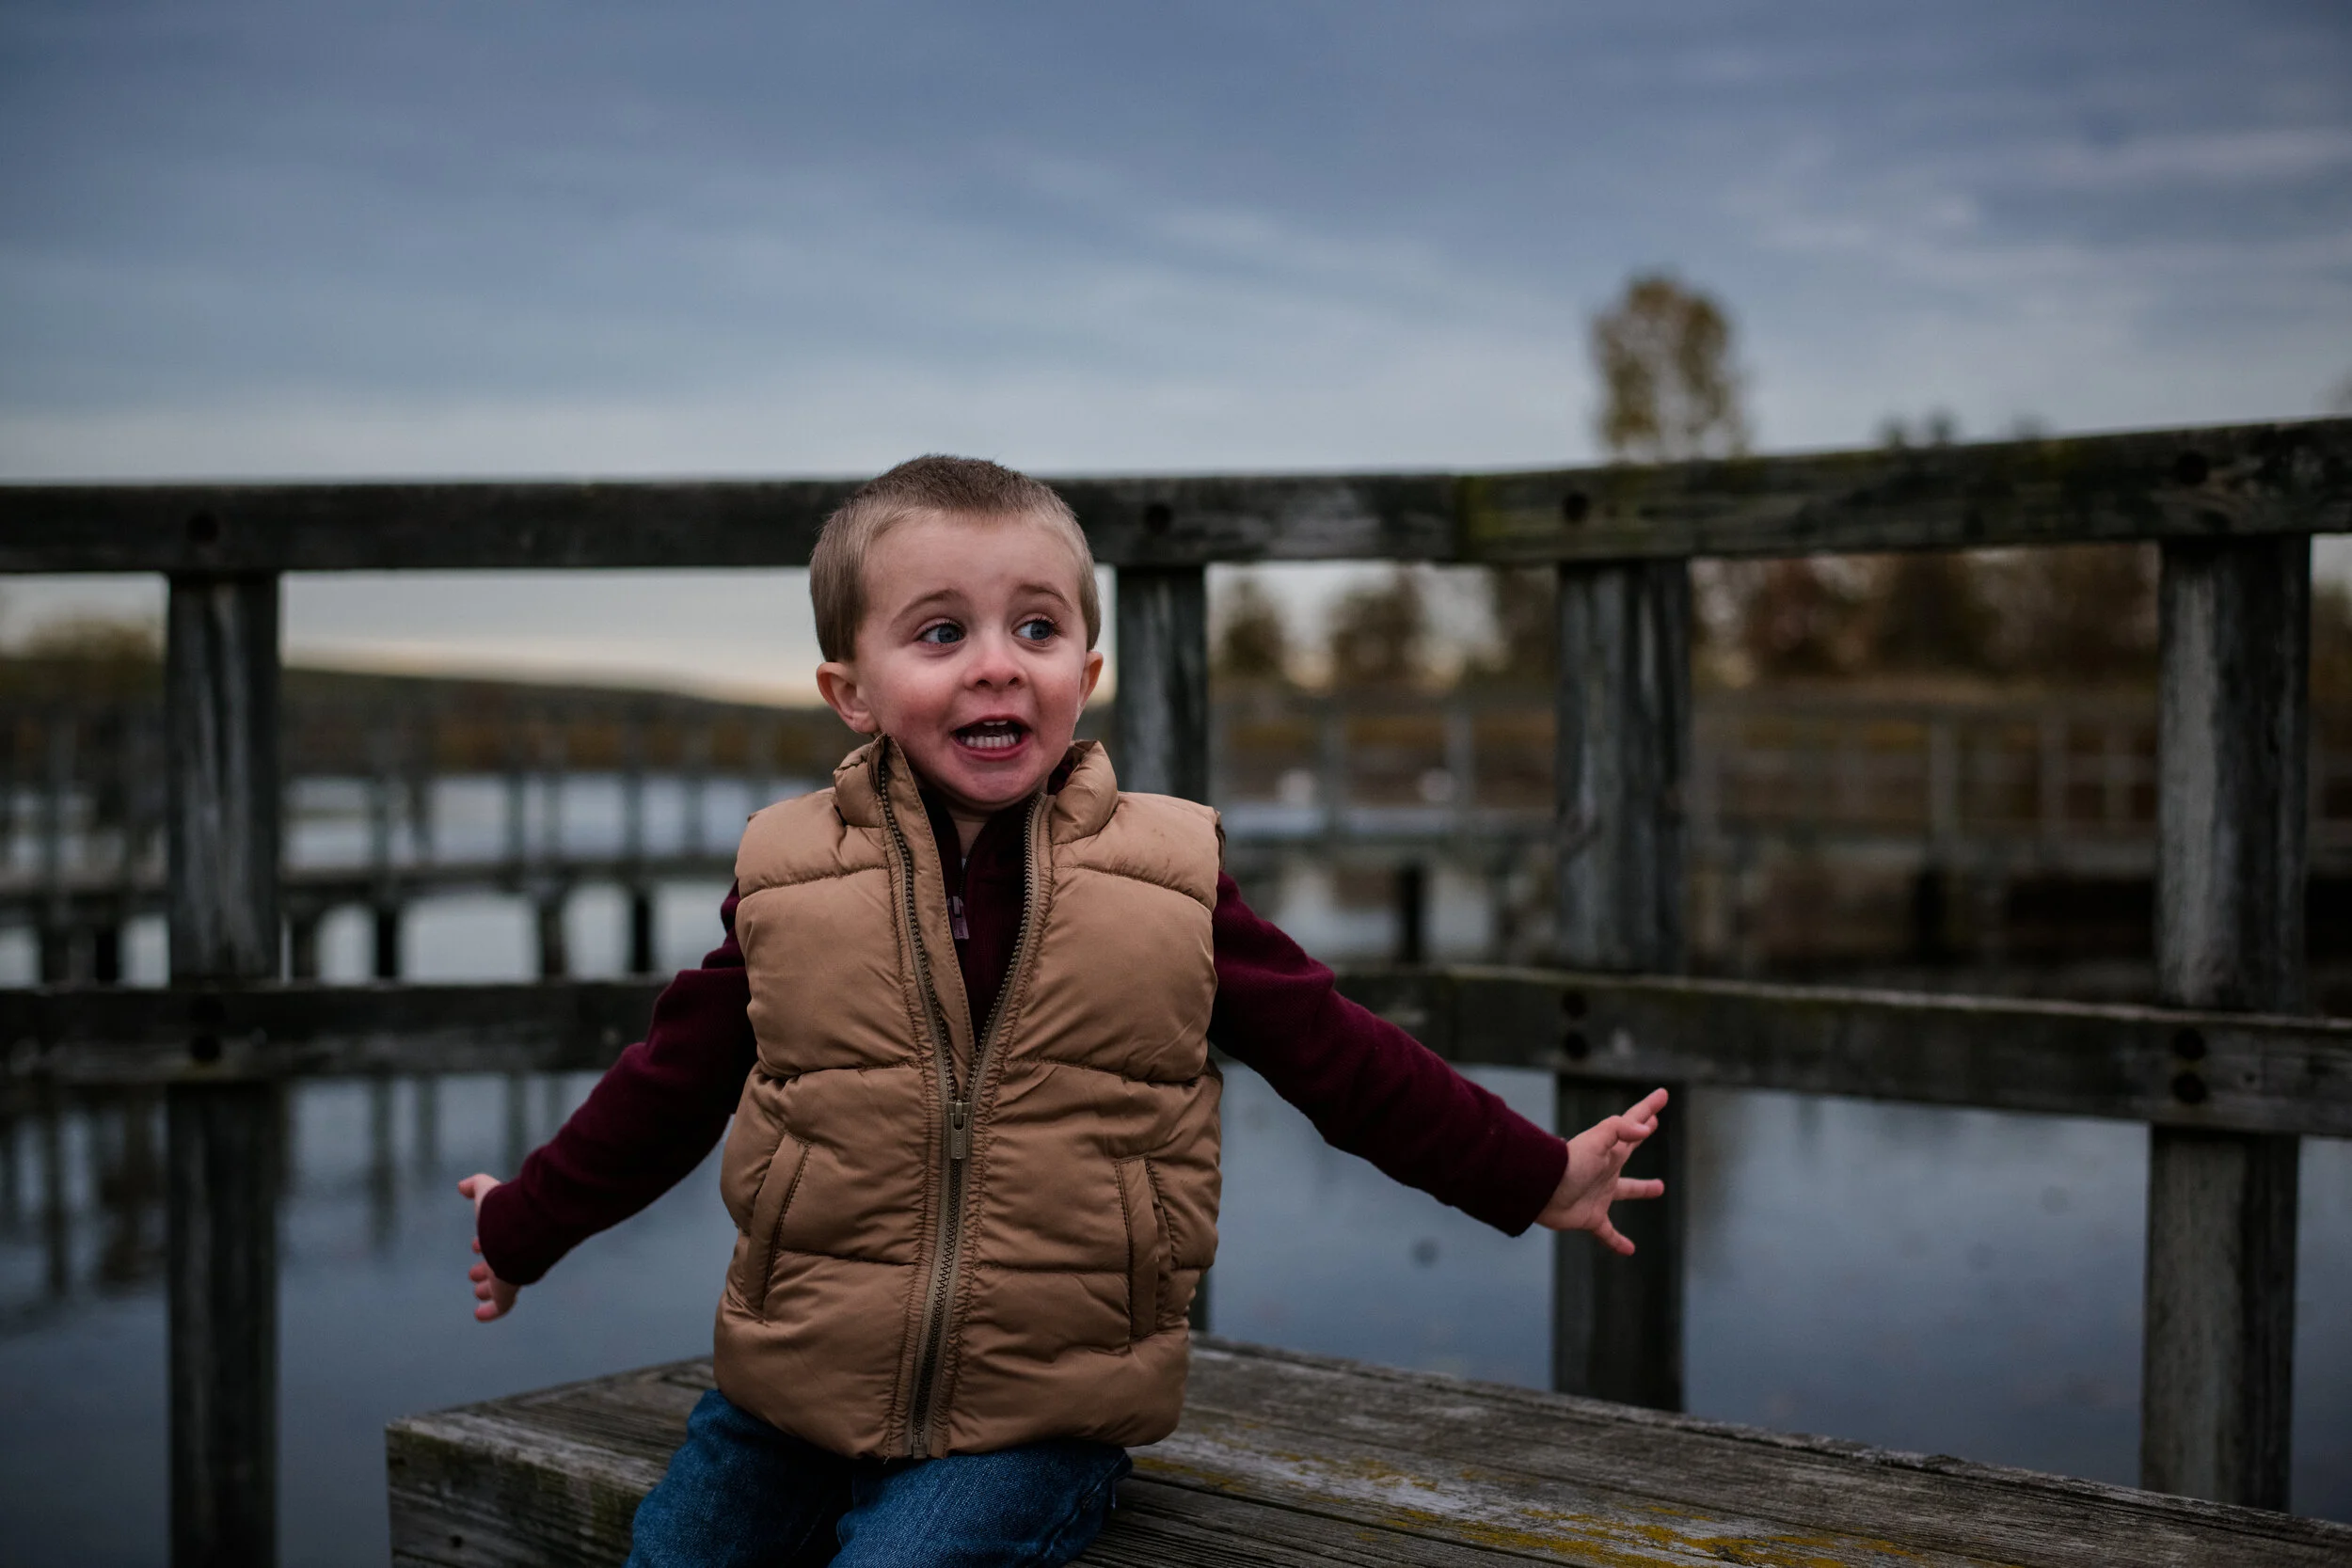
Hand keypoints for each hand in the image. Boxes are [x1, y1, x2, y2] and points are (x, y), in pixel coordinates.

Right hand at [457, 1173, 520, 1321]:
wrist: (521, 1232)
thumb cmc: (505, 1211)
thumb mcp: (488, 1193)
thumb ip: (477, 1185)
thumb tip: (462, 1186)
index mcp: (510, 1233)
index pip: (499, 1240)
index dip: (486, 1242)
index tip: (475, 1244)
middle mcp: (515, 1254)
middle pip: (502, 1264)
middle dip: (488, 1267)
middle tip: (475, 1273)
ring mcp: (512, 1274)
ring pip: (501, 1285)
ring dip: (489, 1287)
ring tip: (477, 1288)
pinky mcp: (508, 1292)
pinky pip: (501, 1307)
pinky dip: (490, 1312)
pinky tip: (479, 1315)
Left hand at [1535, 1088, 1667, 1254]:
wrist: (1540, 1191)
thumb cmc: (1567, 1164)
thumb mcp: (1596, 1140)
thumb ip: (1620, 1129)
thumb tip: (1645, 1128)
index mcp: (1609, 1149)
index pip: (1633, 1123)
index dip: (1648, 1109)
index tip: (1662, 1095)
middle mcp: (1605, 1169)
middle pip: (1628, 1149)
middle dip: (1640, 1136)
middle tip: (1653, 1125)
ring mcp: (1599, 1193)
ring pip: (1625, 1190)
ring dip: (1642, 1188)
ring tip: (1659, 1187)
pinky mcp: (1591, 1217)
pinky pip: (1608, 1232)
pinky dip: (1618, 1241)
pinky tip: (1630, 1250)